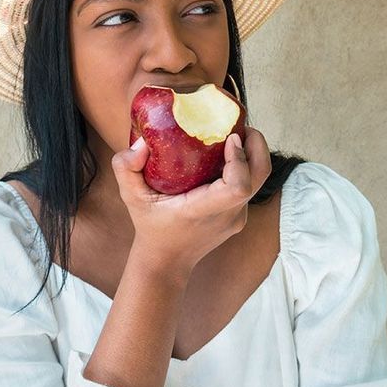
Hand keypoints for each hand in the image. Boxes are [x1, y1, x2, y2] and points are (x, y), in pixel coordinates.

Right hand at [111, 126, 272, 276]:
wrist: (167, 261)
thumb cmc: (150, 225)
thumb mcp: (131, 197)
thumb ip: (126, 168)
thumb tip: (142, 144)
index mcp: (203, 210)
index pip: (238, 186)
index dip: (240, 159)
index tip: (230, 138)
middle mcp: (226, 215)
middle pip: (260, 176)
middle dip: (257, 146)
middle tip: (241, 125)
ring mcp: (237, 217)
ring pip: (259, 180)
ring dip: (253, 154)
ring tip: (235, 134)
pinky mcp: (239, 216)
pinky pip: (250, 186)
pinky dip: (244, 166)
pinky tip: (226, 155)